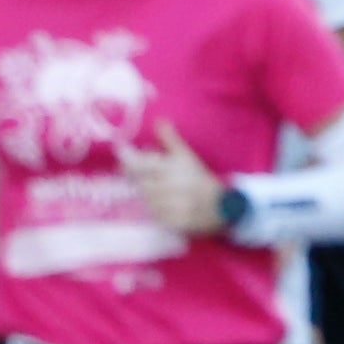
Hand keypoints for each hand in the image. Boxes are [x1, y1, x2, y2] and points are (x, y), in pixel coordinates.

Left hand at [125, 122, 230, 237]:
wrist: (222, 206)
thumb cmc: (200, 178)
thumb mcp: (187, 155)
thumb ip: (170, 139)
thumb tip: (159, 120)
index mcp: (173, 168)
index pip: (140, 166)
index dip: (127, 163)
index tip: (121, 158)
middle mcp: (172, 187)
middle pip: (141, 185)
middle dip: (137, 180)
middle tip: (139, 177)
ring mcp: (174, 207)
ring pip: (147, 202)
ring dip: (146, 196)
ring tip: (154, 191)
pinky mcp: (176, 223)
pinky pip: (156, 217)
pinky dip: (155, 211)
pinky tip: (161, 205)